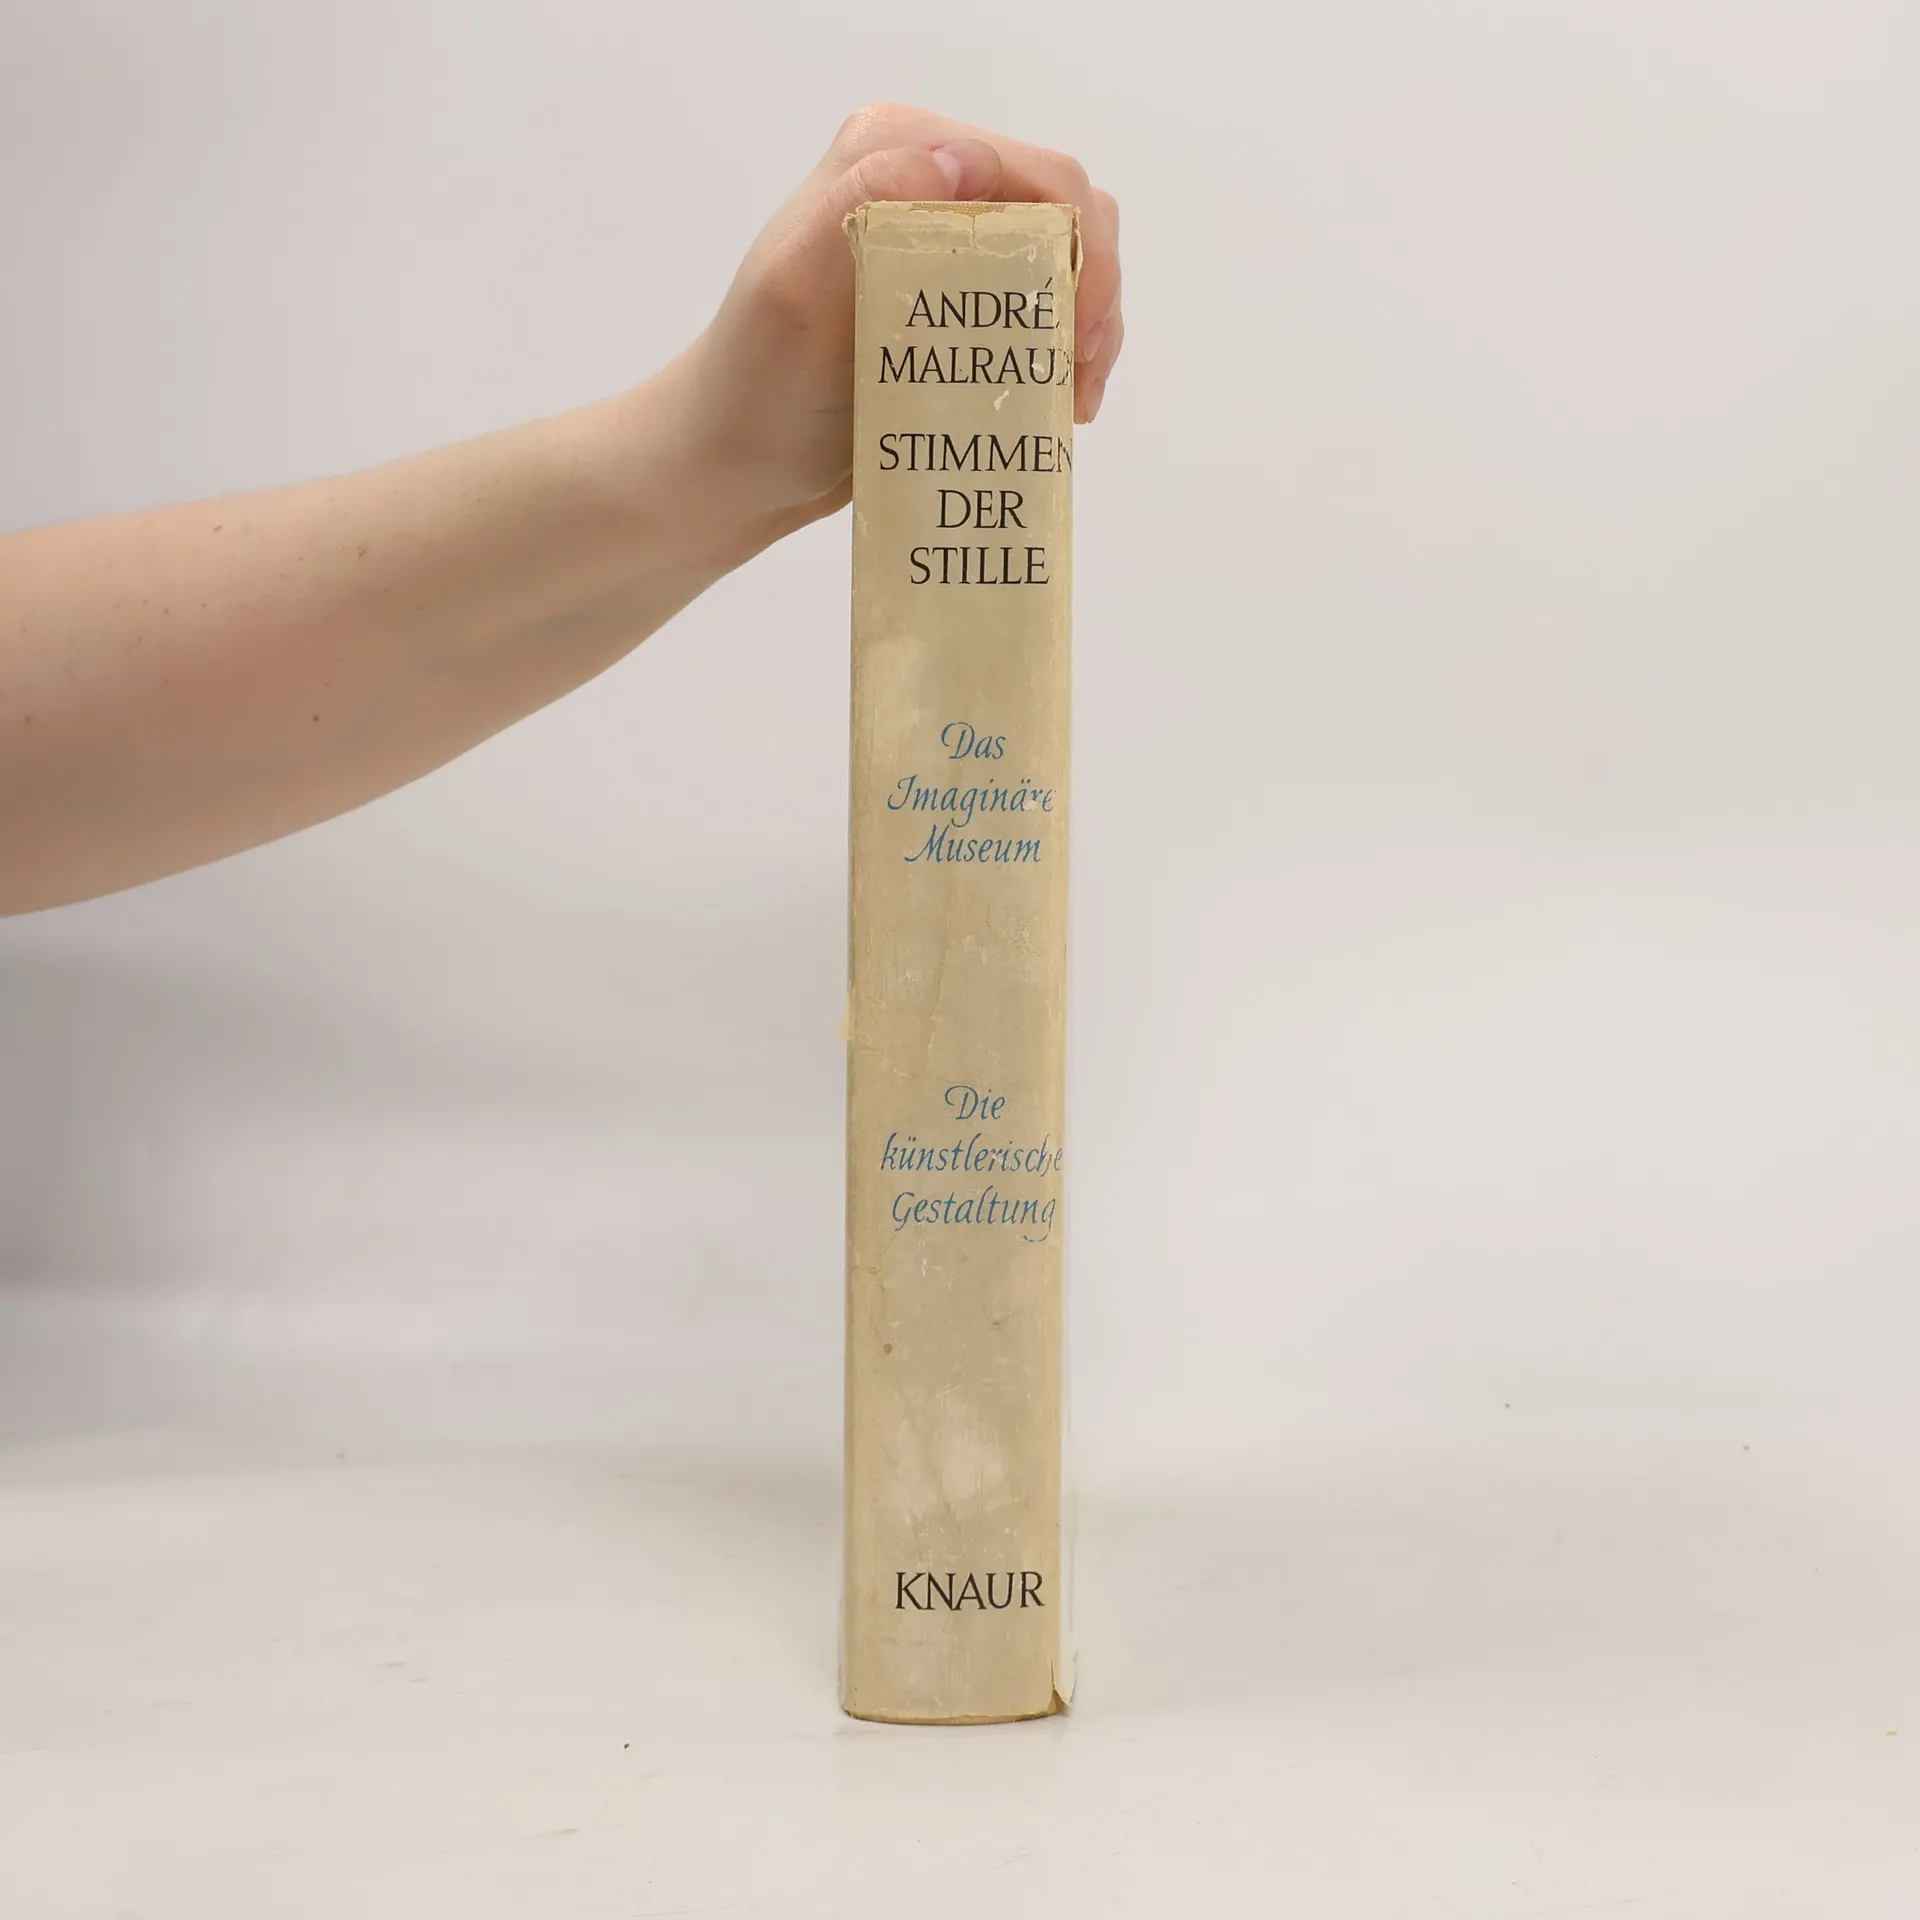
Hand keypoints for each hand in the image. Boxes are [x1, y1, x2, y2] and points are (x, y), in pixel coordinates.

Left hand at [671, 104, 1123, 529]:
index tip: (1074, 343)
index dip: (1077, 251)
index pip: (1030, 174)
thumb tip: (966, 159)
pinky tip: (1058, 401)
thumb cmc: (757, 389)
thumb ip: (865, 203)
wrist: (733, 464)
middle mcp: (925, 182)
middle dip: (1092, 293)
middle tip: (1079, 383)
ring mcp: (946, 242)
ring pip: (1066, 256)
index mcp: (891, 154)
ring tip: (1073, 400)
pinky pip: (1047, 301)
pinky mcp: (958, 301)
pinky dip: (1068, 348)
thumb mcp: (795, 293)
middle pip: (1062, 211)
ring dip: (1089, 325)